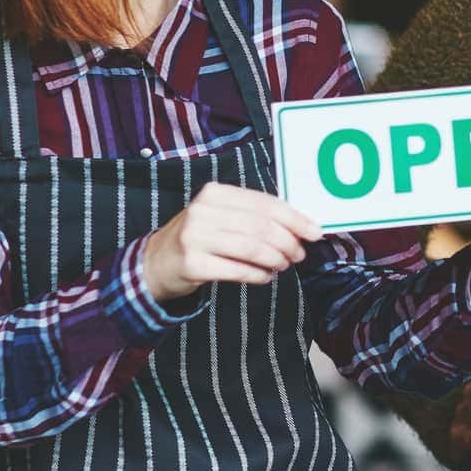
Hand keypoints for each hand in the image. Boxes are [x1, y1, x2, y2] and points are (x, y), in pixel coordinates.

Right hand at [141, 182, 321, 301]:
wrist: (155, 263)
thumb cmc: (199, 238)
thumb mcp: (221, 216)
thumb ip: (254, 216)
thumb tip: (301, 226)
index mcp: (215, 193)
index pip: (266, 204)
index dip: (295, 219)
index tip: (315, 233)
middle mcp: (203, 211)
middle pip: (262, 227)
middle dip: (288, 243)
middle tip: (299, 255)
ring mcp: (195, 237)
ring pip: (252, 248)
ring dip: (276, 260)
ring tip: (283, 265)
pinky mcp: (192, 264)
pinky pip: (238, 270)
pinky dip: (259, 275)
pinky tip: (265, 277)